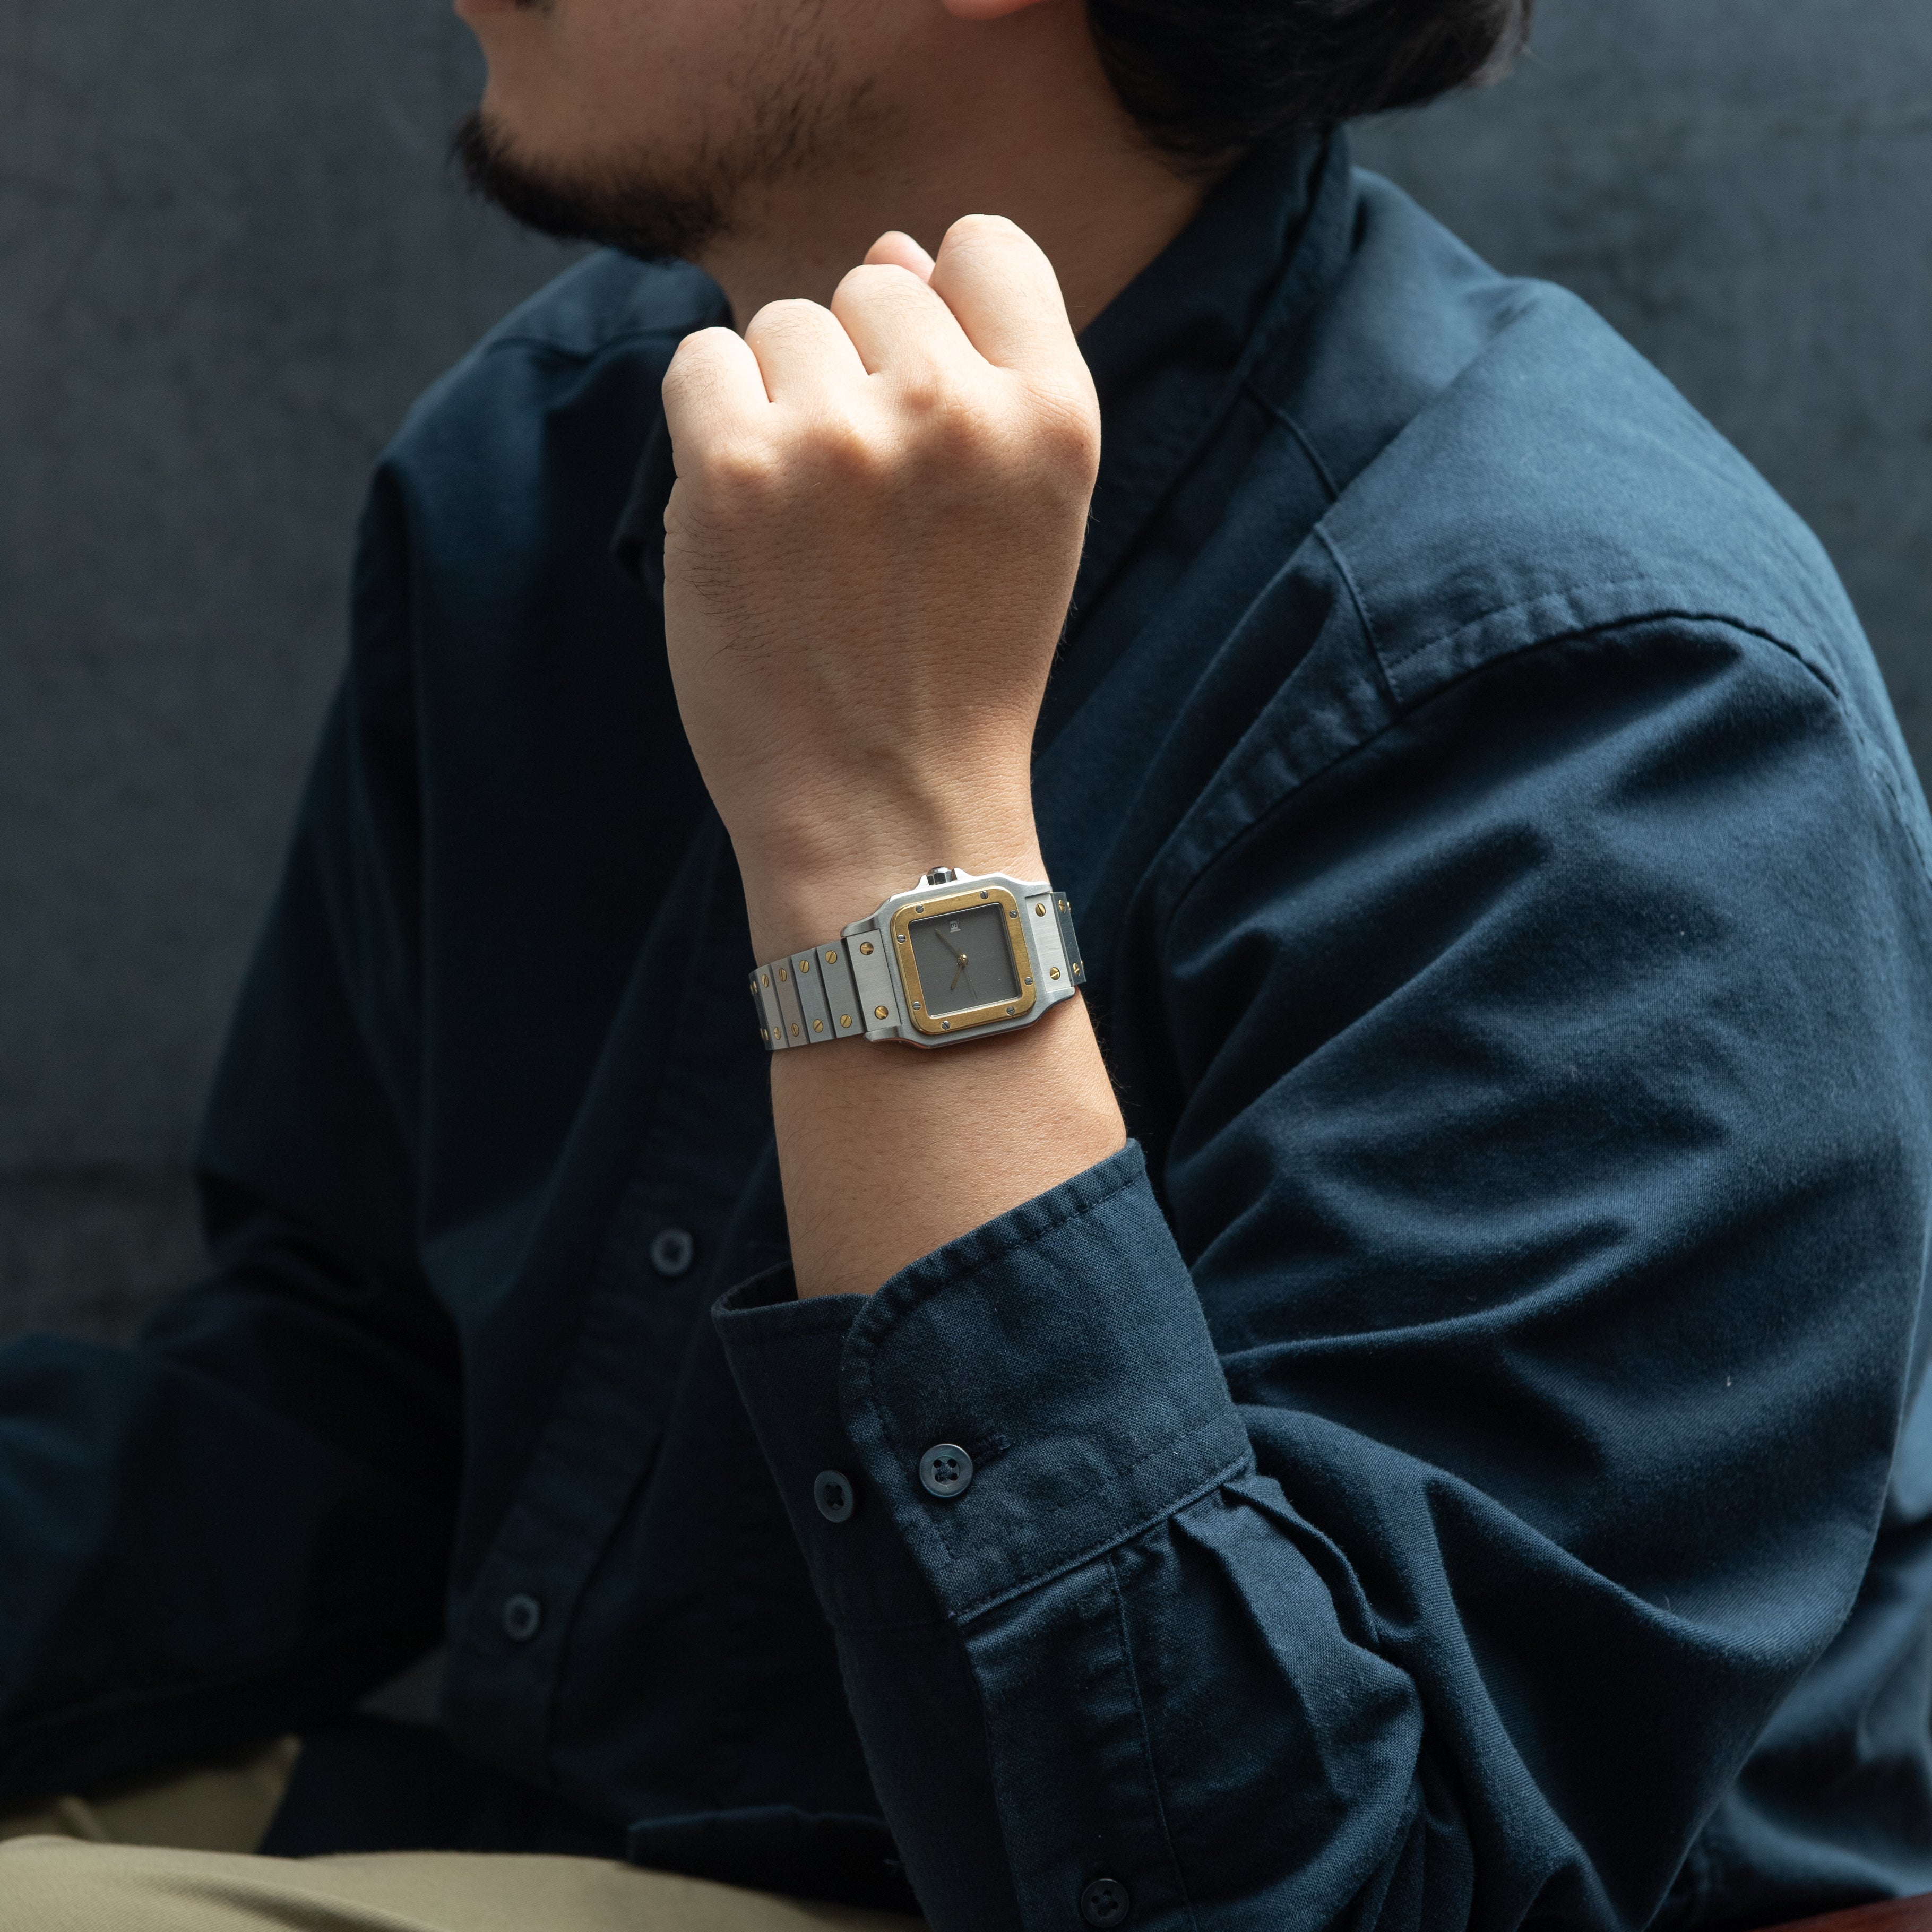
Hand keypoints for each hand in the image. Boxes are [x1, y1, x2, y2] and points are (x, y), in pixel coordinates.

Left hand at [659, 217, 1100, 958]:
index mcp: (1056, 416)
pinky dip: (710, 430)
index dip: (942, 310)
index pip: (983, 247)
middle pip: (870, 284)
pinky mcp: (736, 469)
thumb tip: (896, 245)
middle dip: (856, 374)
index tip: (924, 407)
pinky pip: (700, 363)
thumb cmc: (956, 672)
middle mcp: (956, 407)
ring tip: (809, 526)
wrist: (887, 814)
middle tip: (866, 510)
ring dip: (779, 405)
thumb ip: (979, 373)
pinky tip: (748, 520)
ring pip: (781, 325)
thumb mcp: (1024, 520)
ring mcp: (842, 435)